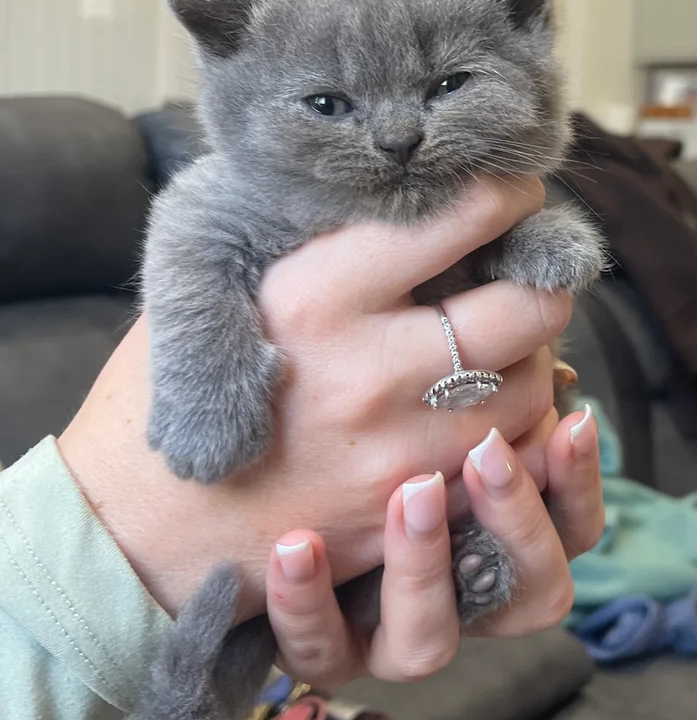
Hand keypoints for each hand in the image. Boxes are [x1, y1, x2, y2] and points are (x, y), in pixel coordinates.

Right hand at [58, 177, 570, 621]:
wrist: (132, 530)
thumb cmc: (165, 386)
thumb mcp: (218, 283)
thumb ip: (317, 242)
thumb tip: (408, 193)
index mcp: (316, 294)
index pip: (460, 219)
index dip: (508, 193)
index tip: (515, 188)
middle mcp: (370, 372)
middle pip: (526, 307)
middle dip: (541, 278)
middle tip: (526, 268)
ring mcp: (398, 453)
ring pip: (534, 385)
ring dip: (533, 356)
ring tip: (502, 341)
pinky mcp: (408, 514)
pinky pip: (508, 461)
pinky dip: (516, 427)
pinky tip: (488, 407)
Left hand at [266, 403, 602, 689]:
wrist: (245, 511)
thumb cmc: (354, 439)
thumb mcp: (416, 409)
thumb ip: (473, 391)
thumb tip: (538, 352)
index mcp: (502, 544)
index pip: (574, 530)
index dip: (580, 483)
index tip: (570, 420)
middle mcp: (463, 602)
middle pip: (536, 595)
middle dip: (518, 522)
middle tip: (487, 451)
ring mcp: (393, 637)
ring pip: (432, 643)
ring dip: (422, 566)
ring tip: (406, 492)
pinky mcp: (324, 656)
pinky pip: (322, 651)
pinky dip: (308, 601)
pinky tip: (296, 544)